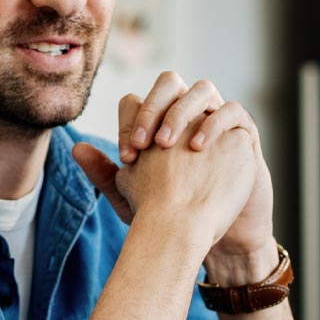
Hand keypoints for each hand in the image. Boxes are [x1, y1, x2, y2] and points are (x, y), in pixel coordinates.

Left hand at [74, 93, 255, 251]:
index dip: (129, 122)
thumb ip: (107, 175)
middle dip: (154, 106)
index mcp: (159, 124)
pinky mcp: (243, 134)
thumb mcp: (136, 200)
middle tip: (143, 142)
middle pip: (170, 83)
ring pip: (202, 89)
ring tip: (167, 145)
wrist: (218, 236)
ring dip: (181, 111)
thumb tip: (76, 148)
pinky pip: (233, 111)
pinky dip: (215, 122)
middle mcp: (188, 115)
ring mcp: (216, 119)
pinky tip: (198, 147)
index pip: (139, 102)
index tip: (126, 156)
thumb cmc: (176, 216)